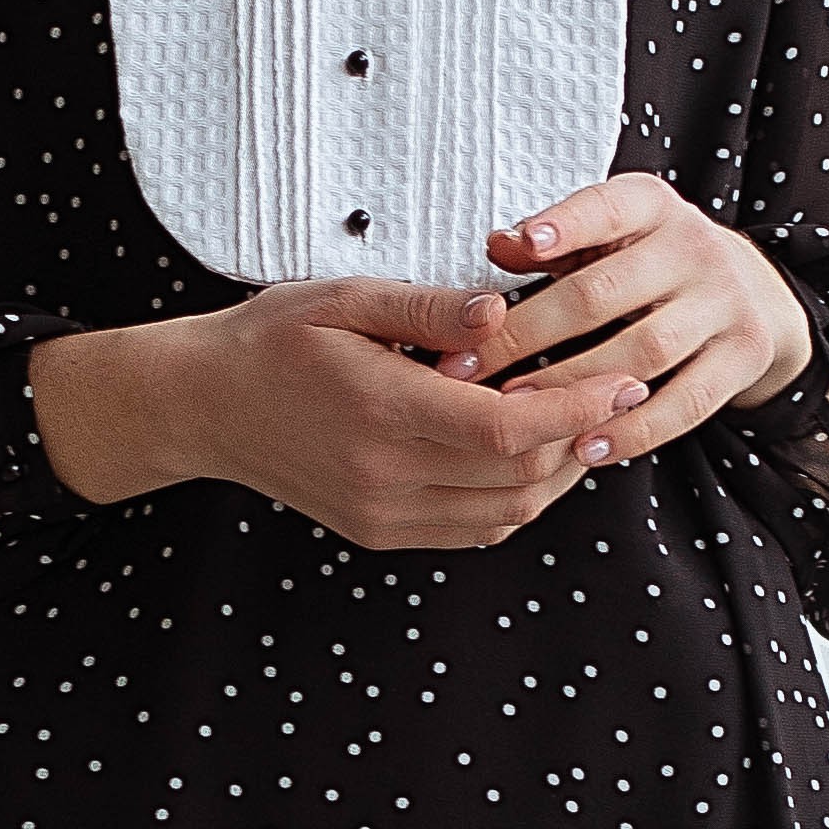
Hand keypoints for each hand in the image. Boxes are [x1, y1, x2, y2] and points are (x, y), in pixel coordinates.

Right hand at [31, 283, 629, 550]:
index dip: (577, 410)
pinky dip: (515, 497)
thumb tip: (504, 312)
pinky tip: (524, 454)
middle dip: (580, 438)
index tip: (624, 381)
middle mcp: (385, 475)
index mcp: (381, 409)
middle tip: (615, 392)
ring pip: (506, 510)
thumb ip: (430, 308)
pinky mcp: (380, 531)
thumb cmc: (274, 338)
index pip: (508, 429)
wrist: (204, 405)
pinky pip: (474, 528)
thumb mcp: (346, 296)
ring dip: (554, 472)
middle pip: (520, 476)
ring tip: (577, 422)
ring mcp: (383, 513)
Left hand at [464, 178, 814, 455]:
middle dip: (529, 333)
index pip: (604, 209)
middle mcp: (694, 246)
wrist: (754, 289)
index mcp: (651, 206)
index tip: (517, 247)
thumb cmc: (649, 265)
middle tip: (467, 369)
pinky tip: (586, 447)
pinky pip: (688, 402)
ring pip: (643, 350)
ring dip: (573, 386)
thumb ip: (550, 244)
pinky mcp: (745, 354)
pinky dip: (635, 430)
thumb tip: (500, 246)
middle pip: (603, 292)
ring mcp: (726, 301)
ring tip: (516, 413)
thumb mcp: (606, 239)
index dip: (563, 225)